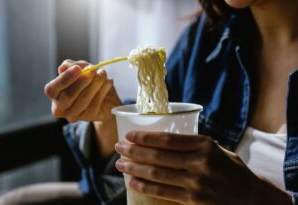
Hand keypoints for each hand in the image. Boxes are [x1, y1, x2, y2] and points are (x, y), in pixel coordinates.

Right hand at [44, 59, 121, 121]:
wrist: (106, 94)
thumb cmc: (88, 80)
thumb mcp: (79, 67)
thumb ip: (70, 65)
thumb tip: (63, 67)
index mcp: (54, 94)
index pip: (52, 89)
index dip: (64, 78)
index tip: (78, 68)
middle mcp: (60, 108)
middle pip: (68, 96)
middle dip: (82, 81)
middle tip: (93, 70)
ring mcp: (74, 115)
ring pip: (83, 99)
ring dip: (95, 84)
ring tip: (102, 73)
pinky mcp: (88, 117)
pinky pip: (95, 103)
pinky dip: (103, 90)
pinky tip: (108, 82)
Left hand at [115, 131, 291, 204]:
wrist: (250, 196)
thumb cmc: (229, 168)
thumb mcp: (215, 148)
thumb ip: (191, 144)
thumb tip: (160, 138)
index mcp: (204, 144)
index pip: (167, 139)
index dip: (144, 137)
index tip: (128, 135)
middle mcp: (199, 162)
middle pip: (157, 156)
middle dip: (134, 151)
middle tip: (118, 148)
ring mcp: (196, 182)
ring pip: (157, 174)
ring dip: (134, 169)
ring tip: (120, 164)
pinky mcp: (194, 200)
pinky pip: (163, 192)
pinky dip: (145, 186)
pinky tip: (132, 182)